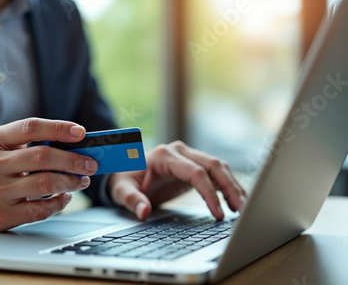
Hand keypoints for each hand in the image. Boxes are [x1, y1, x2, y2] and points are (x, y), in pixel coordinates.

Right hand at [0, 118, 97, 230]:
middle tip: (90, 163)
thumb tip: (72, 144)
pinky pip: (40, 210)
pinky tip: (64, 196)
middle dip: (73, 160)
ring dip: (70, 182)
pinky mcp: (0, 216)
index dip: (59, 128)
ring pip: (45, 184)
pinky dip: (59, 203)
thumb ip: (27, 141)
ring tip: (81, 180)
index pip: (30, 128)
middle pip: (42, 157)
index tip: (81, 133)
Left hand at [108, 141, 246, 219]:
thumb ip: (132, 200)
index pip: (195, 172)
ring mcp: (188, 156)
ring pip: (218, 167)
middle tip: (241, 209)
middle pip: (213, 166)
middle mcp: (179, 151)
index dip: (209, 193)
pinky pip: (215, 172)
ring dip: (232, 186)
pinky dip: (227, 185)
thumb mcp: (121, 191)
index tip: (218, 213)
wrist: (124, 174)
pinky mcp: (193, 165)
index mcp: (164, 155)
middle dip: (230, 187)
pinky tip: (236, 200)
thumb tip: (144, 212)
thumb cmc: (123, 181)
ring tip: (243, 207)